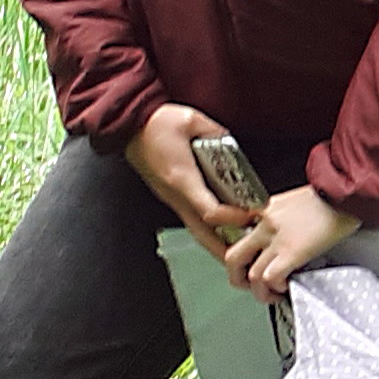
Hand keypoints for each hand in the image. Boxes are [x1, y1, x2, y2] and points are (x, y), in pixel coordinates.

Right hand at [129, 101, 258, 245]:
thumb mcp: (192, 120)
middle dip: (222, 249)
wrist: (127, 125)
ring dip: (215, 240)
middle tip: (243, 258)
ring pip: (195, 227)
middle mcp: (175, 193)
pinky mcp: (169, 193)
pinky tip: (222, 225)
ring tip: (237, 248)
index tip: (251, 215)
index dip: (232, 217)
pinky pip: (190, 216)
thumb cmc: (154, 123)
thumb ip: (215, 133)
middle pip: (201, 232)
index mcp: (181, 178)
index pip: (209, 210)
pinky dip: (208, 225)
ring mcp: (170, 196)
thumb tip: (230, 144)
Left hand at [222, 185, 360, 294]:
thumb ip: (282, 215)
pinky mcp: (292, 251)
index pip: (233, 228)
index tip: (244, 261)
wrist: (347, 192)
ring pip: (251, 274)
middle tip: (249, 285)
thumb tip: (281, 233)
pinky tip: (286, 286)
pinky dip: (276, 287)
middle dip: (238, 277)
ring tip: (272, 294)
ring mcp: (277, 238)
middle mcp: (266, 223)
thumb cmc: (331, 195)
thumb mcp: (297, 198)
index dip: (238, 252)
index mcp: (266, 208)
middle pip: (233, 257)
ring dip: (260, 291)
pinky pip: (271, 277)